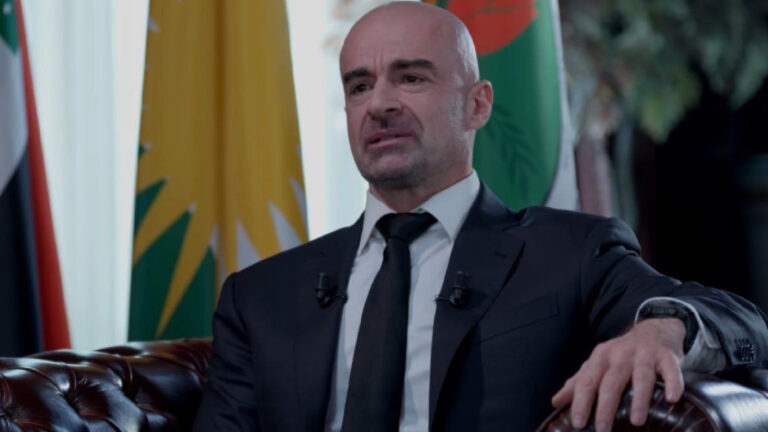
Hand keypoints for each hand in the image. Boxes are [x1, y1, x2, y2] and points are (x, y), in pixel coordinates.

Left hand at [551, 318, 685, 431]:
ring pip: (641, 377)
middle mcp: (620, 355)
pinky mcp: (667, 357)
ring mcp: (644, 355)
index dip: (581, 402)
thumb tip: (555, 402)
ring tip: (636, 421)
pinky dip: (673, 383)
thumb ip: (577, 383)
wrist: (653, 331)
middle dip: (606, 407)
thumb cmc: (621, 355)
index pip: (587, 382)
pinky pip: (671, 370)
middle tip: (603, 430)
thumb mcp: (597, 365)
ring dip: (639, 399)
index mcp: (600, 358)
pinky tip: (672, 398)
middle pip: (611, 382)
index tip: (578, 424)